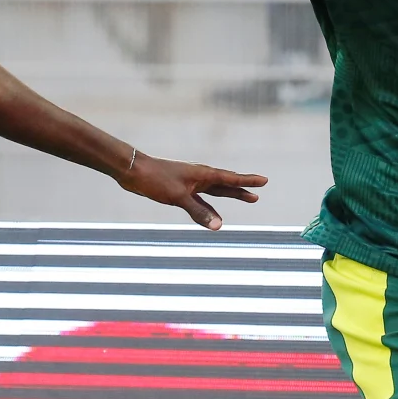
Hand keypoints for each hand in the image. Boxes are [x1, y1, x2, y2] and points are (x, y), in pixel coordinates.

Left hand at [118, 153, 267, 229]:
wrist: (134, 172)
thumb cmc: (156, 180)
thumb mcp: (179, 197)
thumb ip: (199, 212)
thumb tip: (219, 226)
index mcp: (203, 174)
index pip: (231, 178)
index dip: (248, 181)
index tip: (264, 181)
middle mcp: (199, 177)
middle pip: (226, 184)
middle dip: (242, 189)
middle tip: (258, 193)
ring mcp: (190, 183)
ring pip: (215, 191)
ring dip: (229, 195)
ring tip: (245, 198)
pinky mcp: (180, 190)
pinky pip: (201, 199)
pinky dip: (209, 206)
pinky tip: (212, 214)